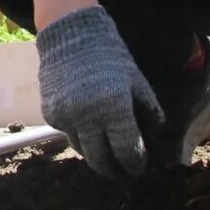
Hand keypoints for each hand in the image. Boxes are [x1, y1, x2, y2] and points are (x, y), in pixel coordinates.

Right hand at [37, 5, 163, 179]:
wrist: (70, 36)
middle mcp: (87, 117)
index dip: (135, 164)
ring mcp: (66, 117)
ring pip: (83, 150)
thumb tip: (158, 135)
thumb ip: (149, 111)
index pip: (126, 149)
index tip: (140, 167)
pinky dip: (80, 136)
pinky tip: (89, 128)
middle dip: (114, 170)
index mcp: (114, 107)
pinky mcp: (51, 115)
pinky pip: (68, 134)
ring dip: (97, 155)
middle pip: (100, 160)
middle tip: (123, 173)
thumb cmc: (109, 56)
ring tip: (107, 154)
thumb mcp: (136, 81)